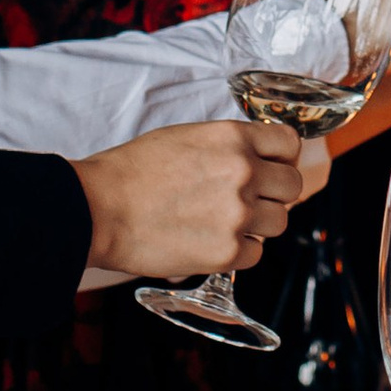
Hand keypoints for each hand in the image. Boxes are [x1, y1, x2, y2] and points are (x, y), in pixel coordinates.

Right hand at [73, 119, 316, 278]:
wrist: (98, 209)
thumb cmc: (132, 172)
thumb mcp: (185, 138)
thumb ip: (227, 147)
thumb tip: (256, 160)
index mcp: (233, 138)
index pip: (290, 143)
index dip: (283, 157)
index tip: (273, 166)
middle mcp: (244, 172)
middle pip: (292, 185)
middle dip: (276, 193)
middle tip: (251, 199)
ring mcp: (239, 214)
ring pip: (279, 221)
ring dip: (258, 223)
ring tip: (225, 222)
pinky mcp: (228, 252)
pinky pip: (256, 253)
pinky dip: (239, 251)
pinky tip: (213, 242)